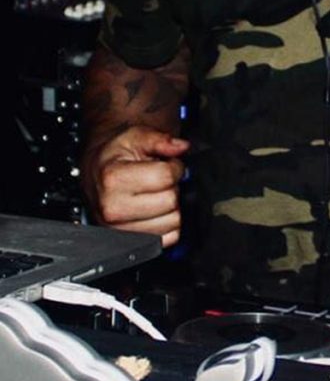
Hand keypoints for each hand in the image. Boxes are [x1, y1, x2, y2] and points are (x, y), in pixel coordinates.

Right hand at [83, 125, 189, 247]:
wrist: (98, 173)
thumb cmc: (115, 157)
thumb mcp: (134, 137)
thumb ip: (160, 139)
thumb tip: (181, 146)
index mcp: (113, 179)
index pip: (165, 177)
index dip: (174, 166)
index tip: (167, 163)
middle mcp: (113, 209)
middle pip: (170, 200)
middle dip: (171, 186)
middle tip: (158, 179)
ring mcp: (120, 230)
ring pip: (173, 222)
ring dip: (170, 206)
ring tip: (155, 193)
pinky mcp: (131, 244)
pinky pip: (169, 238)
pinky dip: (168, 223)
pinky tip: (155, 209)